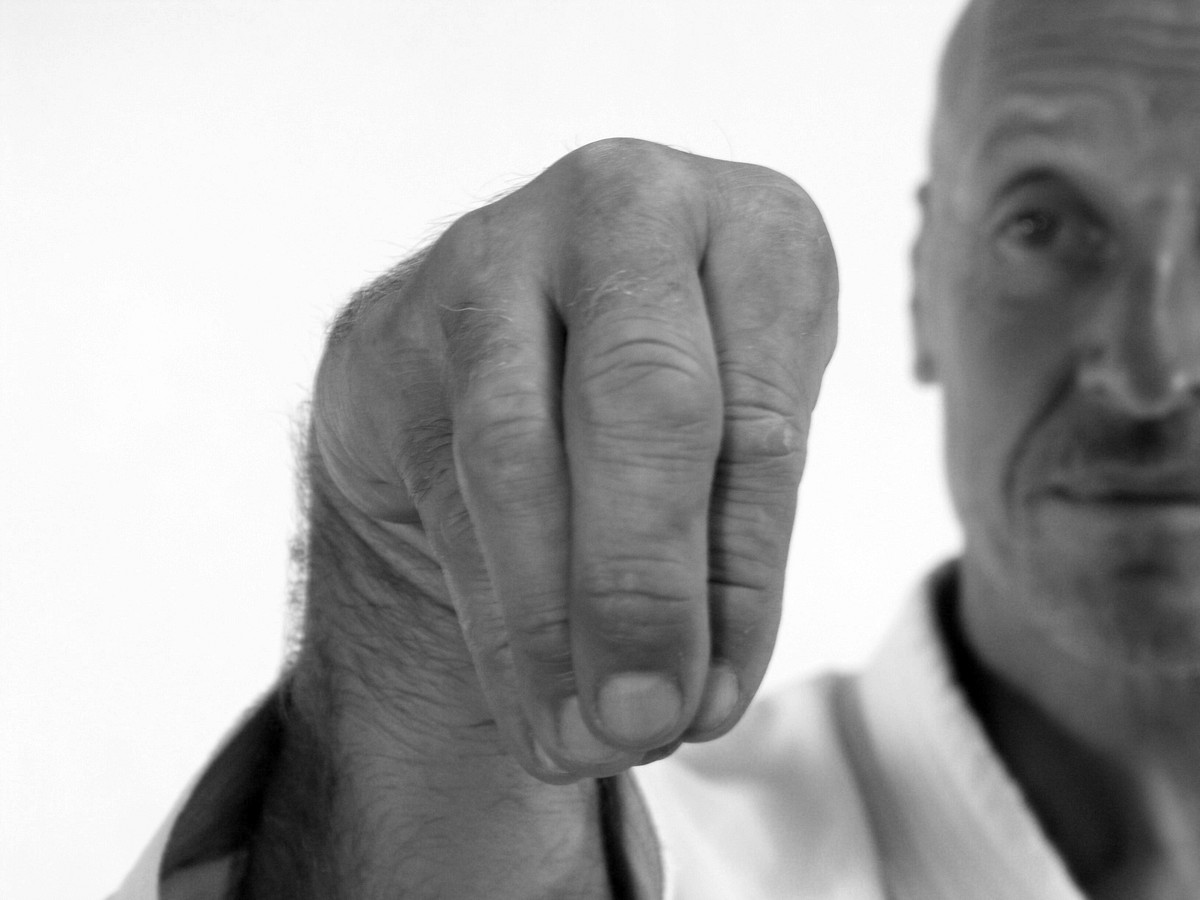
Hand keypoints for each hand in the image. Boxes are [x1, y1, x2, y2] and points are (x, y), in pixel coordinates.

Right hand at [310, 138, 836, 783]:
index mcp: (754, 226)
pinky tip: (524, 693)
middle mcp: (625, 205)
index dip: (738, 577)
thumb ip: (724, 541)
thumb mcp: (732, 433)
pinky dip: (489, 605)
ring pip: (517, 448)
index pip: (762, 419)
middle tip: (640, 724)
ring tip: (579, 740)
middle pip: (644, 398)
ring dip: (546, 618)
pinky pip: (443, 481)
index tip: (711, 704)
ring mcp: (496, 250)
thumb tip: (691, 699)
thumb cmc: (662, 388)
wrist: (506, 332)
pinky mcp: (396, 322)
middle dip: (639, 583)